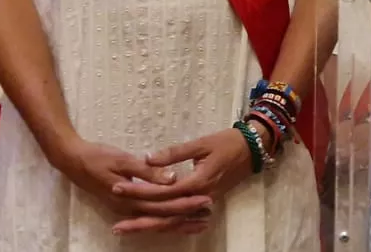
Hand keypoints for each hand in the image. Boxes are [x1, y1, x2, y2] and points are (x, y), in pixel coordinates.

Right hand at [54, 139, 208, 233]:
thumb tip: (172, 178)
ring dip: (179, 222)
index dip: (186, 202)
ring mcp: (126, 209)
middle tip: (209, 212)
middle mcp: (129, 208)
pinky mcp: (125, 205)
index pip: (164, 204)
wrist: (72, 161)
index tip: (206, 198)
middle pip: (163, 216)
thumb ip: (147, 171)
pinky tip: (178, 219)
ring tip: (201, 222)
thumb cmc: (97, 157)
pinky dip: (165, 220)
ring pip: (157, 221)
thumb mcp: (123, 160)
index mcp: (130, 197)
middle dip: (187, 215)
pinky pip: (149, 217)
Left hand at [111, 128, 257, 235]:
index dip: (139, 191)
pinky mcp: (206, 202)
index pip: (162, 192)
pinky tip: (153, 228)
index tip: (117, 187)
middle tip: (117, 226)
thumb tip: (148, 159)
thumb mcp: (201, 143)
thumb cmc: (228, 142)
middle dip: (140, 220)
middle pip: (166, 215)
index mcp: (197, 182)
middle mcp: (200, 198)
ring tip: (127, 229)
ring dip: (150, 226)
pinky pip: (183, 218)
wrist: (253, 148)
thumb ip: (174, 153)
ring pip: (173, 220)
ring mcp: (204, 202)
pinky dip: (168, 225)